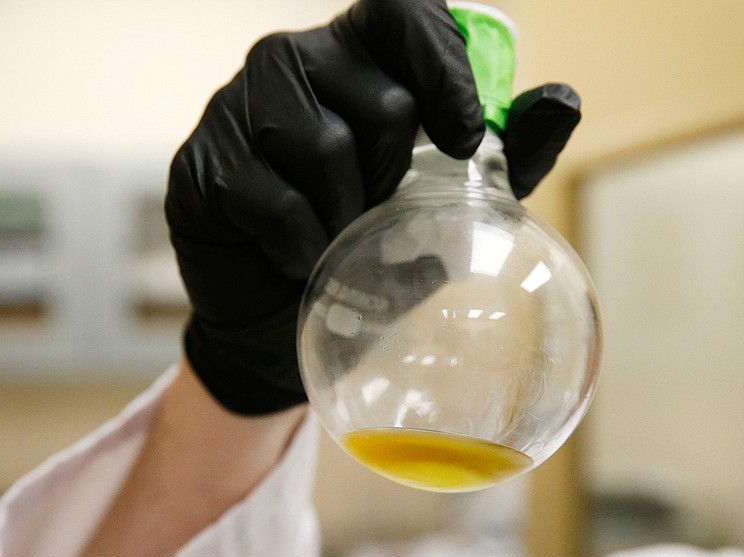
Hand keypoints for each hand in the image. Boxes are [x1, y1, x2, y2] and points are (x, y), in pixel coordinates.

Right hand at [166, 0, 580, 414]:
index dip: (442, 64)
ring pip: (322, 145)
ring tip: (332, 237)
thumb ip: (502, 158)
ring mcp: (234, 110)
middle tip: (372, 211)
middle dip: (393, 175)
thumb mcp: (445, 209)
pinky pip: (272, 201)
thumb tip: (561, 100)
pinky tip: (292, 258)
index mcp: (353, 58)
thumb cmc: (364, 255)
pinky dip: (300, 247)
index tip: (467, 138)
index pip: (401, 12)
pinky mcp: (199, 166)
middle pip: (377, 97)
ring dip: (344, 215)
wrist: (283, 320)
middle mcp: (288, 64)